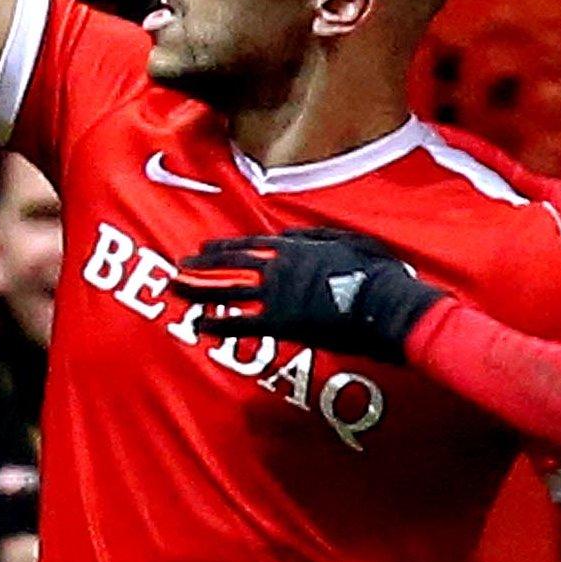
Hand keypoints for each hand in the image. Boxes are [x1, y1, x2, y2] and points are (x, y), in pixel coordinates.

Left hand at [175, 228, 445, 363]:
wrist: (384, 304)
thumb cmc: (375, 272)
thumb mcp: (347, 240)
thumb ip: (314, 237)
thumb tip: (288, 236)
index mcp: (296, 247)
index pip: (250, 245)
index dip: (224, 248)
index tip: (203, 249)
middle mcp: (280, 267)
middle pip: (231, 265)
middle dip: (202, 267)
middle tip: (177, 268)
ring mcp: (278, 294)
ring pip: (228, 290)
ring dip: (199, 290)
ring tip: (176, 290)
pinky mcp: (282, 322)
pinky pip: (242, 324)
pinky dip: (219, 324)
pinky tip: (200, 325)